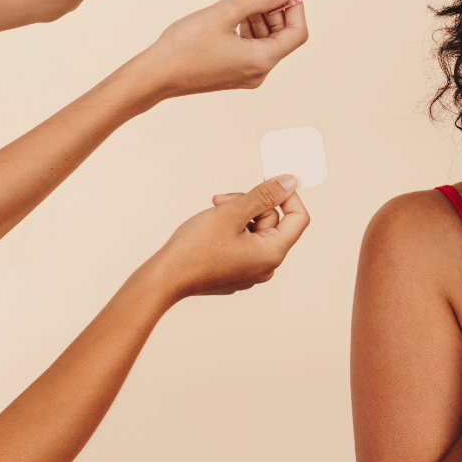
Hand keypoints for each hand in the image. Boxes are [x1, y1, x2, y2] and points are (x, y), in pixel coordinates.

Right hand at [141, 0, 307, 98]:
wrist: (155, 74)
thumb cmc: (186, 44)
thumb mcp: (226, 12)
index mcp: (263, 60)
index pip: (297, 33)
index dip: (296, 8)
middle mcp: (259, 71)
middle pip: (282, 36)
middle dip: (276, 9)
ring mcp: (247, 75)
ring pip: (266, 41)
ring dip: (261, 16)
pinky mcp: (234, 73)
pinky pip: (251, 48)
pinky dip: (249, 29)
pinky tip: (237, 12)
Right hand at [150, 175, 309, 299]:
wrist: (164, 279)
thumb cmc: (194, 249)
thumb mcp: (232, 213)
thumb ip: (264, 195)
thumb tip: (289, 182)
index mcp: (272, 253)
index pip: (298, 218)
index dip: (286, 196)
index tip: (268, 183)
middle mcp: (267, 267)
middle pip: (273, 222)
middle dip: (251, 205)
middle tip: (223, 201)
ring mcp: (251, 272)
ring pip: (256, 231)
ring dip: (239, 216)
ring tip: (214, 214)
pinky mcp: (237, 273)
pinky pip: (245, 244)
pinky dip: (232, 231)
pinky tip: (211, 230)